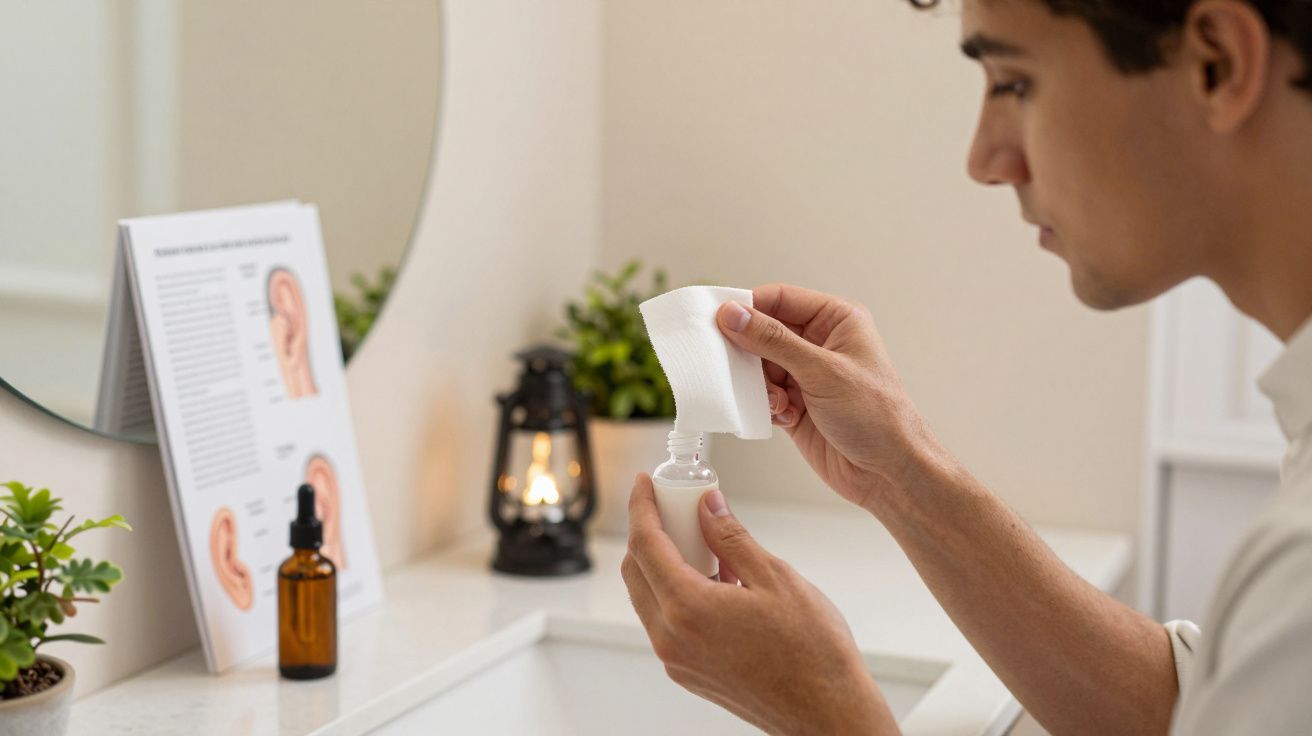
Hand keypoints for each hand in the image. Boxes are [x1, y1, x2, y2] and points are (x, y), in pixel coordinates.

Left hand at [621, 474, 898, 735]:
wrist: (827, 711)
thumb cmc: (812, 653)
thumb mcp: (775, 577)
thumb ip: (732, 537)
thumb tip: (707, 505)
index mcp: (688, 609)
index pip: (644, 545)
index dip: (641, 507)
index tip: (644, 484)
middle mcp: (672, 638)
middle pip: (636, 571)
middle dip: (649, 533)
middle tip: (675, 507)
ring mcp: (677, 660)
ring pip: (649, 597)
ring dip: (663, 563)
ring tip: (702, 541)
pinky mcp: (688, 672)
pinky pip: (667, 622)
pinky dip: (677, 592)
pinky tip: (715, 578)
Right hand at [718, 283, 939, 510]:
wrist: (888, 472)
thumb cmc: (876, 416)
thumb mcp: (822, 371)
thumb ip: (774, 341)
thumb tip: (734, 314)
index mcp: (836, 320)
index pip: (780, 299)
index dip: (749, 307)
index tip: (718, 319)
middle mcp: (820, 343)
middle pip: (764, 332)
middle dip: (749, 351)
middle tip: (734, 365)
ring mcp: (806, 374)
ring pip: (759, 366)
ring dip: (759, 384)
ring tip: (776, 401)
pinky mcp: (795, 404)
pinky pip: (763, 394)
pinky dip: (766, 405)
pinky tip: (785, 416)